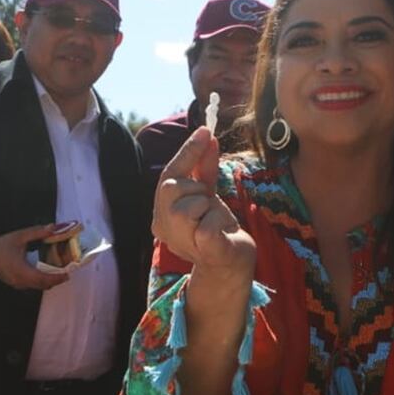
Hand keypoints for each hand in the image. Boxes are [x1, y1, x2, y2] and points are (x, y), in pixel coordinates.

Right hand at [0, 224, 69, 290]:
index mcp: (22, 271)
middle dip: (56, 280)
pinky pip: (31, 285)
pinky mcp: (15, 283)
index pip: (43, 279)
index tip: (68, 273)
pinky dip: (41, 281)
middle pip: (43, 285)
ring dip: (49, 281)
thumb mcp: (19, 236)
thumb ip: (37, 232)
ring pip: (37, 287)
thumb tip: (53, 227)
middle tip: (67, 271)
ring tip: (59, 270)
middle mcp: (20, 281)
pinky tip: (46, 271)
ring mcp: (17, 284)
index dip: (57, 278)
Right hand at [152, 127, 255, 287]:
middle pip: (173, 186)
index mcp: (161, 212)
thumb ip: (204, 167)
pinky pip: (208, 224)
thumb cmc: (216, 229)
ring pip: (192, 204)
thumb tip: (206, 135)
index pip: (168, 177)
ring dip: (211, 208)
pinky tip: (220, 233)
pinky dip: (220, 222)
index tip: (205, 130)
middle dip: (198, 187)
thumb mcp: (208, 194)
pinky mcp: (201, 249)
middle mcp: (162, 226)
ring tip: (216, 222)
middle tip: (209, 202)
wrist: (232, 264)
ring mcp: (178, 240)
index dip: (186, 153)